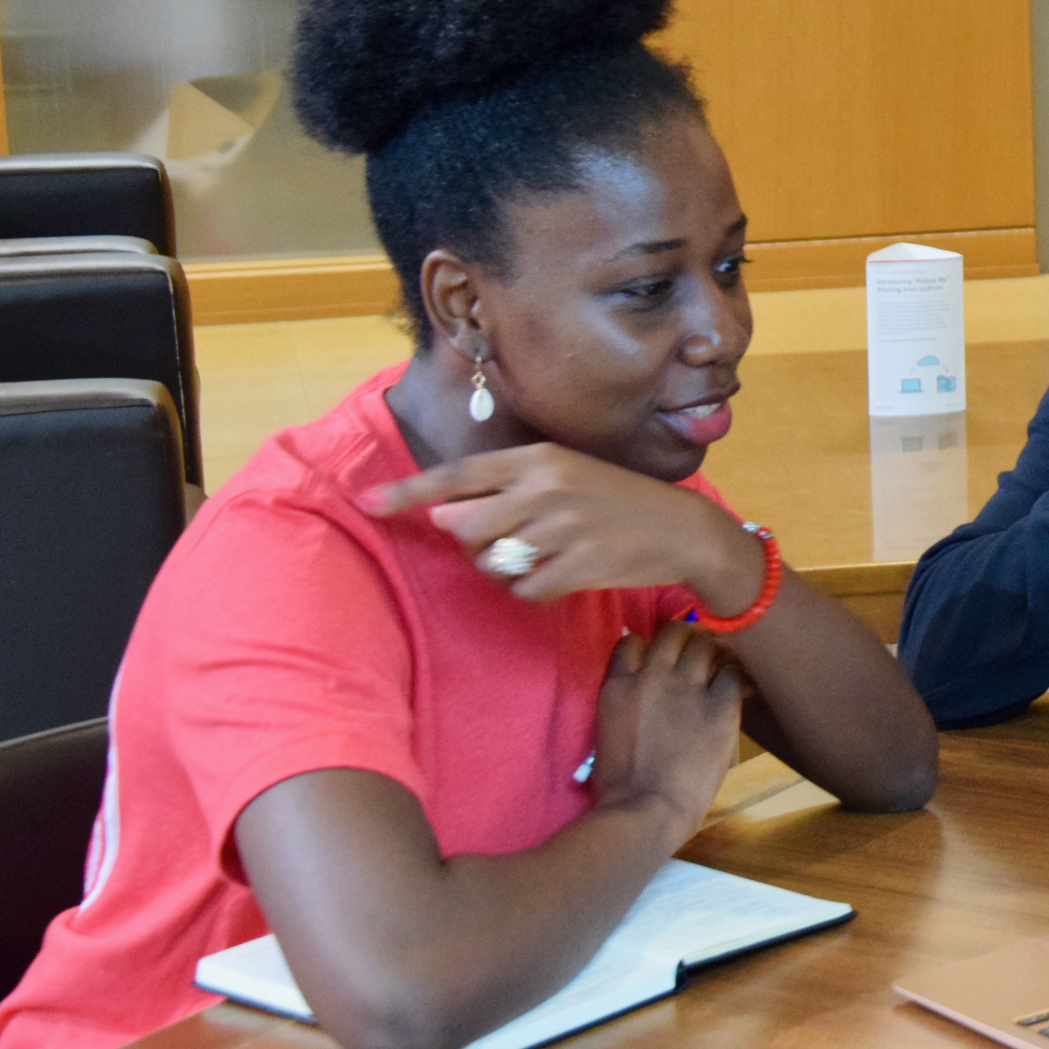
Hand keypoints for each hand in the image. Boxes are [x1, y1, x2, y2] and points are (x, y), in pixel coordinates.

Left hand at [366, 443, 765, 613]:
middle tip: (513, 541)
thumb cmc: (617, 501)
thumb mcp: (566, 475)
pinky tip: (561, 576)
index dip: (408, 492)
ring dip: (505, 569)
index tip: (366, 503)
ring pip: (491, 562)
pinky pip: (523, 590)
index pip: (458, 474)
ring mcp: (562, 528)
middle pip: (464, 527)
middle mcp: (545, 488)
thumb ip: (506, 489)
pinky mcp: (577, 566)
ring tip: (542, 558)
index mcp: (539, 458)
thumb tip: (445, 517)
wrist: (682, 529)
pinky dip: (533, 590)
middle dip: (475, 542)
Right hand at [590, 623, 744, 835]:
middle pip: (674, 631)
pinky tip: (743, 689)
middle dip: (687, 638)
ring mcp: (687, 688)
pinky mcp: (719, 706)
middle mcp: (652, 676)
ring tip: (723, 667)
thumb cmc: (619, 787)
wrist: (645, 811)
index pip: (632, 641)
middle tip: (700, 654)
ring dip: (715, 652)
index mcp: (618, 686)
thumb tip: (640, 693)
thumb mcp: (607, 731)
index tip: (662, 658)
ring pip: (706, 643)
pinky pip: (734, 673)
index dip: (650, 646)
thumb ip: (623, 703)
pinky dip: (739, 676)